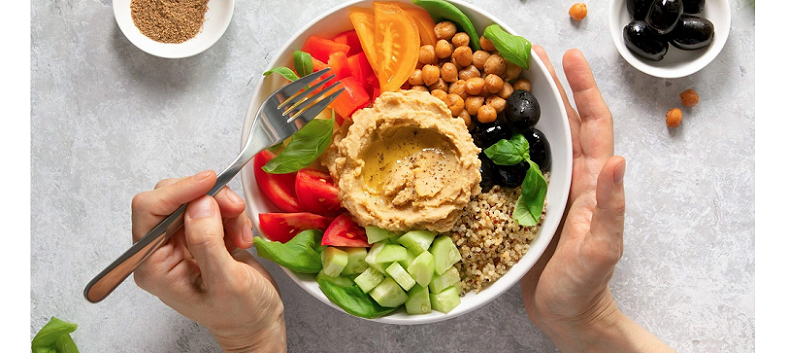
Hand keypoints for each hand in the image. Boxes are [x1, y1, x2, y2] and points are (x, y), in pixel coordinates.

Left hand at [131, 170, 285, 352]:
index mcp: (154, 265)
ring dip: (224, 209)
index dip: (177, 191)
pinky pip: (212, 207)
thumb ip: (207, 242)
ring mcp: (181, 241)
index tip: (207, 183)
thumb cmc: (239, 314)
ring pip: (195, 198)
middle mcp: (162, 250)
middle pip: (171, 198)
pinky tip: (240, 239)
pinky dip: (231, 215)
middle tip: (234, 209)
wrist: (257, 323)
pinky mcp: (201, 235)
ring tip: (240, 236)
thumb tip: (199, 203)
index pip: (149, 210)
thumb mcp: (225, 282)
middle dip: (207, 198)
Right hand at [520, 47, 673, 351]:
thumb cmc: (586, 284)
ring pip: (543, 139)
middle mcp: (575, 179)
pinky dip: (509, 140)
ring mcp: (552, 189)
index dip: (584, 90)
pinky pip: (520, 163)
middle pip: (567, 122)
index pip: (593, 126)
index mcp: (594, 183)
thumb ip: (612, 206)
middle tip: (530, 55)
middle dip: (554, 86)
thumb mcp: (603, 247)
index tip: (568, 59)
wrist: (566, 314)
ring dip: (530, 108)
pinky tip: (491, 131)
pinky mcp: (530, 203)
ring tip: (509, 81)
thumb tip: (619, 160)